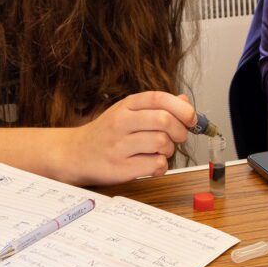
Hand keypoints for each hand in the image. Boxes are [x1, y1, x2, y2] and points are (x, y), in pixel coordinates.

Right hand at [66, 91, 194, 185]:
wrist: (75, 154)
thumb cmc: (107, 132)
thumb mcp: (128, 112)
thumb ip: (156, 106)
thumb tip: (185, 101)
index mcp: (126, 105)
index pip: (159, 98)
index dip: (181, 107)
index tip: (192, 118)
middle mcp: (121, 122)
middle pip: (164, 120)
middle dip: (180, 130)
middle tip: (179, 137)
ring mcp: (119, 145)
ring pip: (162, 143)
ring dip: (170, 149)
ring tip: (161, 151)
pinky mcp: (120, 168)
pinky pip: (155, 164)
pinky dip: (161, 166)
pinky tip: (153, 163)